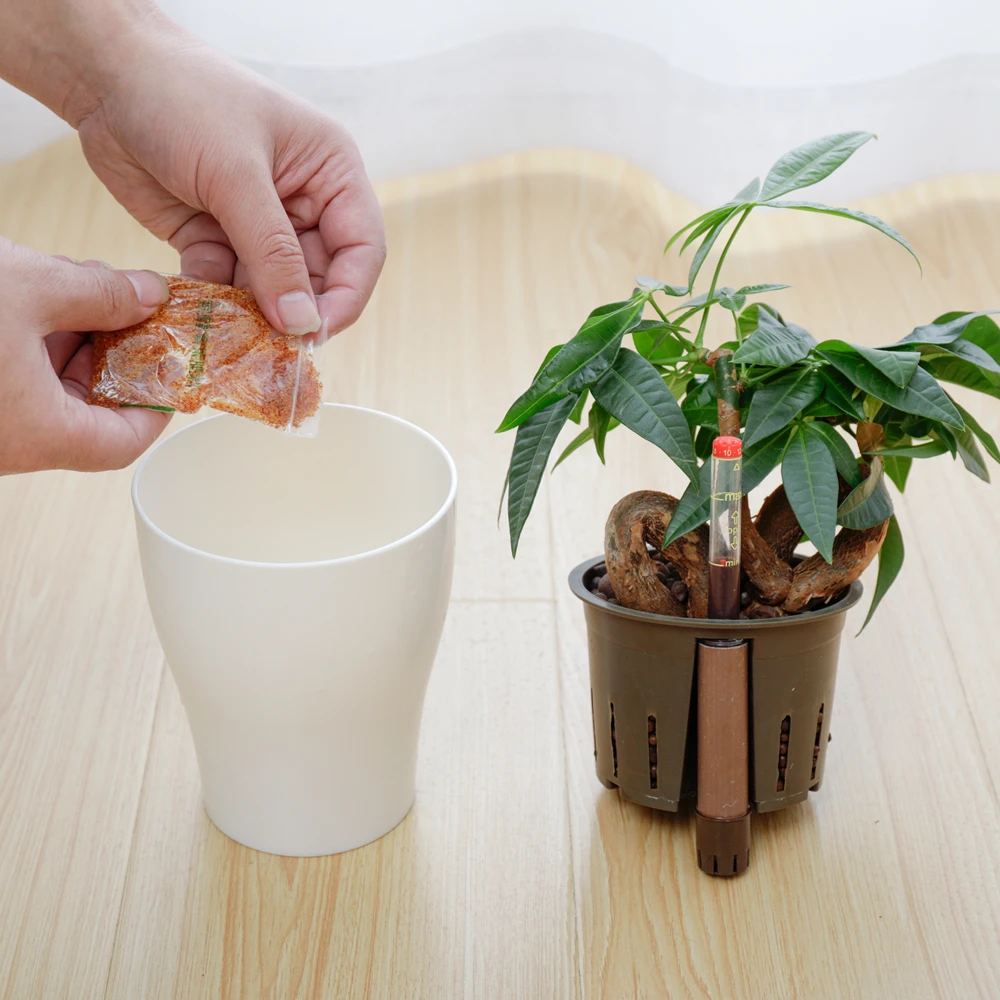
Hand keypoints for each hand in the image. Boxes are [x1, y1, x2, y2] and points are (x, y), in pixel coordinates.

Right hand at [0, 240, 170, 473]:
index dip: (157, 403)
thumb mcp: (27, 288)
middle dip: (112, 353)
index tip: (172, 362)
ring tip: (77, 287)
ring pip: (47, 387)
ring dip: (70, 338)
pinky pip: (11, 375)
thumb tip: (147, 294)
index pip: (125, 441)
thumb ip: (100, 294)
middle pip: (88, 409)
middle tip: (126, 306)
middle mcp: (10, 440)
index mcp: (39, 434)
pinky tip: (34, 295)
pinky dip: (30, 337)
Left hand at [74, 21, 385, 339]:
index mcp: (331, 174)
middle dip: (296, 311)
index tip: (316, 333)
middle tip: (273, 347)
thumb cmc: (184, 98)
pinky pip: (227, 288)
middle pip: (319, 278)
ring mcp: (258, 225)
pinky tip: (197, 313)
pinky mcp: (216, 240)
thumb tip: (302, 324)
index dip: (346, 296)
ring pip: (272, 290)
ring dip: (252, 315)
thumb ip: (272, 255)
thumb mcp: (236, 175)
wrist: (105, 76)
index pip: (361, 250)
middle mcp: (304, 203)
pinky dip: (214, 305)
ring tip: (231, 336)